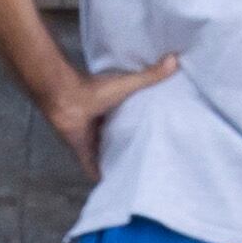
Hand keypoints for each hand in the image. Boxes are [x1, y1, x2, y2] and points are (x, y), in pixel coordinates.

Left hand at [44, 54, 178, 181]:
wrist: (66, 100)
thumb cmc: (95, 90)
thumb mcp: (128, 84)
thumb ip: (150, 76)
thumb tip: (175, 58)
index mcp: (112, 106)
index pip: (128, 116)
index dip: (138, 121)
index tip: (154, 127)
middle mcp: (101, 122)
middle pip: (117, 135)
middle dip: (128, 141)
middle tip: (147, 152)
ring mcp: (90, 137)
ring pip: (105, 151)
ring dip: (115, 158)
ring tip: (133, 169)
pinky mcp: (82, 150)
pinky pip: (91, 166)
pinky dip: (98, 174)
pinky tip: (108, 184)